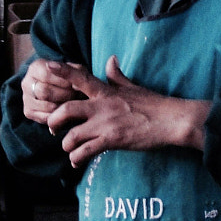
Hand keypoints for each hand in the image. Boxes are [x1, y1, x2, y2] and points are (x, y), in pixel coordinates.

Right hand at [21, 59, 88, 124]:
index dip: (64, 81)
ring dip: (63, 106)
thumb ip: (75, 73)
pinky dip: (59, 116)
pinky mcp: (28, 112)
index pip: (46, 74)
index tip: (77, 86)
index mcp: (35, 67)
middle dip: (64, 95)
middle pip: (44, 92)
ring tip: (74, 103)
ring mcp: (26, 98)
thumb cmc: (70, 77)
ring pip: (46, 106)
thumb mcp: (75, 70)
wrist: (63, 89)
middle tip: (77, 96)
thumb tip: (74, 84)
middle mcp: (26, 82)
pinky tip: (66, 111)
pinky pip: (45, 118)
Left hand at [47, 56, 209, 167]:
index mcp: (106, 92)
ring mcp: (106, 124)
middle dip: (54, 120)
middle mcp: (102, 106)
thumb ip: (117, 76)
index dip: (63, 71)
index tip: (48, 66)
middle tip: (53, 128)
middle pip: (66, 109)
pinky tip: (77, 161)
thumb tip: (110, 60)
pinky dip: (77, 158)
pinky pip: (86, 151)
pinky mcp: (112, 140)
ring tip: (70, 150)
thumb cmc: (155, 104)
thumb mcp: (133, 86)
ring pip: (72, 135)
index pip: (81, 78)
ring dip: (67, 145)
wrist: (172, 120)